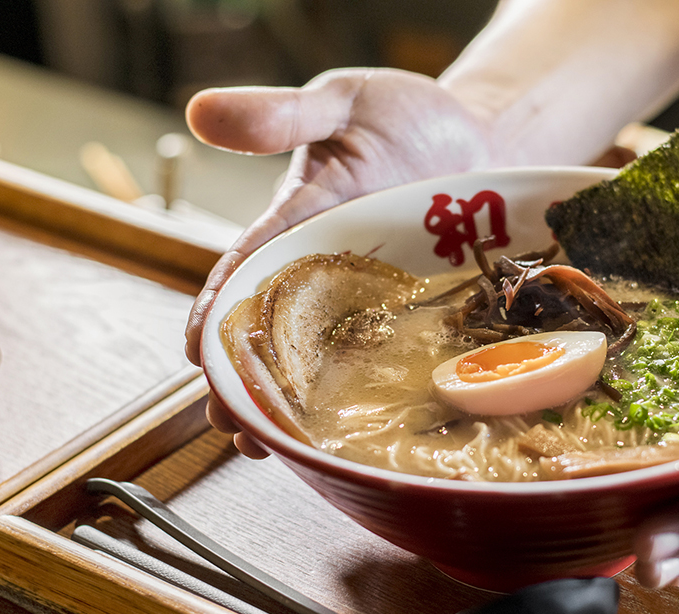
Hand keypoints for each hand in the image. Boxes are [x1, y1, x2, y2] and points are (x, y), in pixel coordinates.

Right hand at [183, 69, 495, 454]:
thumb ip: (281, 114)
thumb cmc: (403, 115)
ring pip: (326, 355)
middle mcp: (329, 267)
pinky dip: (370, 390)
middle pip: (276, 329)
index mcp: (298, 222)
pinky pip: (389, 354)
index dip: (218, 311)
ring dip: (298, 401)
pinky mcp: (418, 309)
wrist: (483, 135)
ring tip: (276, 445)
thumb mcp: (341, 103)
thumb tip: (200, 111)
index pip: (245, 269)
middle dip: (248, 379)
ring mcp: (374, 294)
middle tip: (233, 426)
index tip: (196, 353)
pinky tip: (362, 425)